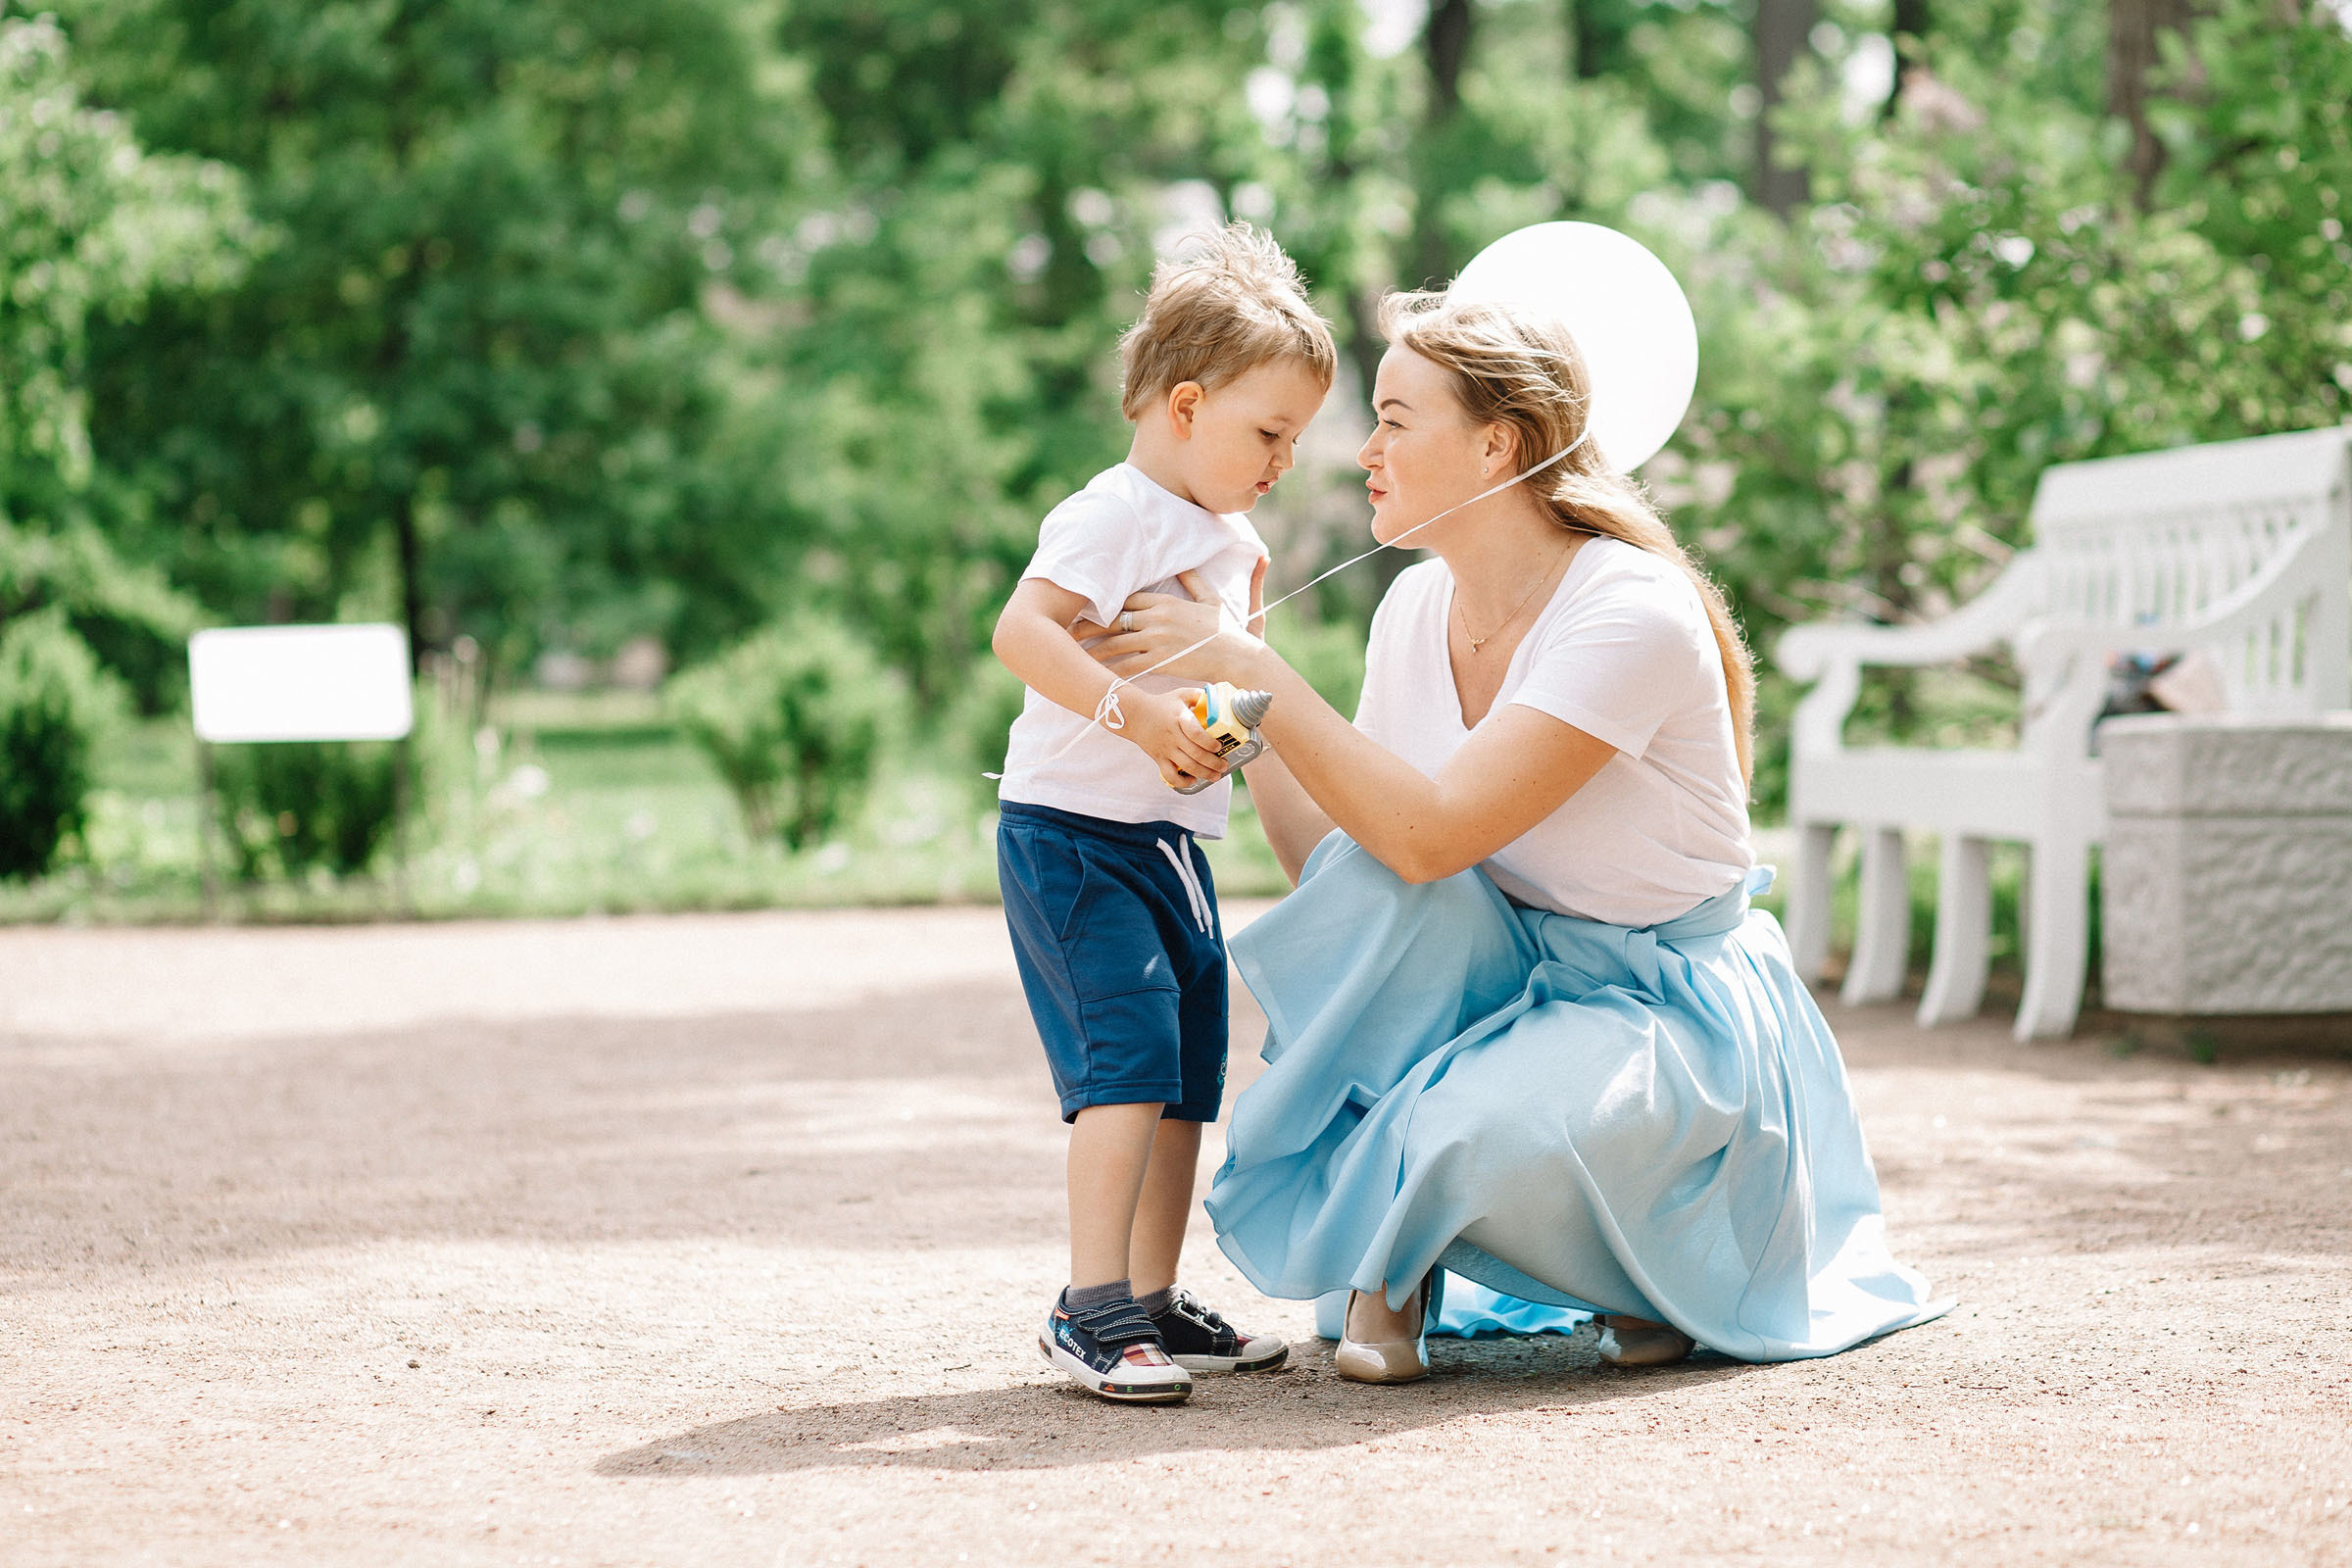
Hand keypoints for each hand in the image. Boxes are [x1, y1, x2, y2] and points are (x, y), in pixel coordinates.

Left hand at [1086, 569, 1268, 685]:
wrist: (1238, 656)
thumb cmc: (1227, 631)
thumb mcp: (1212, 600)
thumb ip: (1194, 582)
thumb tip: (1184, 565)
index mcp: (1166, 602)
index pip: (1127, 599)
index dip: (1105, 604)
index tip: (1088, 609)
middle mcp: (1157, 617)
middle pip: (1114, 620)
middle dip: (1089, 626)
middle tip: (1067, 631)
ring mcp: (1158, 639)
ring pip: (1116, 643)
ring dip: (1093, 649)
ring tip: (1074, 654)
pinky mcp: (1160, 660)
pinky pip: (1128, 665)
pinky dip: (1110, 670)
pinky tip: (1096, 674)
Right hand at [1116, 687, 1230, 789]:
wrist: (1134, 715)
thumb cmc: (1161, 704)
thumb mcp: (1180, 694)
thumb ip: (1199, 695)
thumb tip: (1217, 699)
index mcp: (1179, 718)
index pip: (1195, 733)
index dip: (1209, 742)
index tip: (1219, 746)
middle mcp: (1173, 736)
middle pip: (1195, 754)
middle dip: (1213, 763)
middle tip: (1224, 765)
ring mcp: (1165, 749)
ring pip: (1186, 767)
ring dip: (1204, 774)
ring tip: (1216, 776)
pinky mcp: (1159, 758)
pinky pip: (1170, 776)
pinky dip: (1182, 782)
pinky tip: (1192, 780)